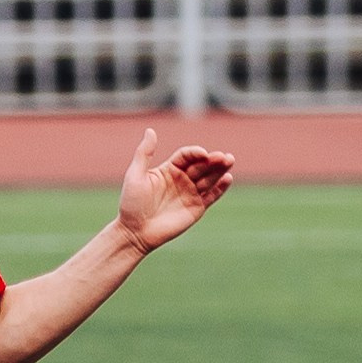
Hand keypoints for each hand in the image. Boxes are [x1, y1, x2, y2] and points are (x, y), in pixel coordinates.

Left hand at [115, 128, 236, 253]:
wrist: (135, 232)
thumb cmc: (132, 203)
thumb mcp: (135, 175)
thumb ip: (144, 153)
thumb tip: (150, 130)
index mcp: (169, 169)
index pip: (187, 156)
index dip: (195, 153)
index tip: (202, 154)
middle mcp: (182, 179)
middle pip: (202, 165)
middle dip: (213, 160)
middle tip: (224, 156)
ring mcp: (191, 193)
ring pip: (209, 178)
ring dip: (220, 170)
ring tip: (229, 161)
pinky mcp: (197, 208)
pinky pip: (211, 196)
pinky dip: (220, 188)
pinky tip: (228, 179)